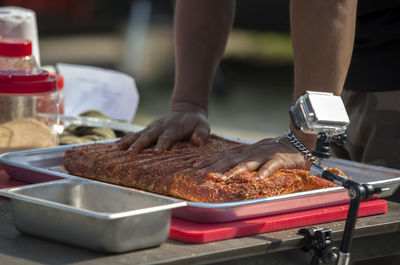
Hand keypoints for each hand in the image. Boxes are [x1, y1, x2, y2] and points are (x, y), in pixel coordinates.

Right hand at [118, 103, 209, 152]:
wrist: (187, 111)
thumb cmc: (196, 123)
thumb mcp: (204, 127)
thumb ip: (202, 135)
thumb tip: (196, 142)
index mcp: (174, 126)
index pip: (168, 136)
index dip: (163, 143)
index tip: (157, 152)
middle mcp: (161, 126)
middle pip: (149, 135)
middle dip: (140, 144)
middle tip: (132, 153)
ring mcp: (152, 127)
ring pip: (139, 134)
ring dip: (128, 142)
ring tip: (118, 150)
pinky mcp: (147, 129)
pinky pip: (134, 135)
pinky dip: (125, 140)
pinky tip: (115, 148)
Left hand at [194, 137, 310, 178]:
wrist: (298, 143)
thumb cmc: (275, 149)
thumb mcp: (255, 150)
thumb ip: (242, 155)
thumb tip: (225, 159)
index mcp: (246, 151)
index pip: (224, 155)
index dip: (210, 160)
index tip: (196, 166)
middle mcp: (252, 152)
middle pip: (230, 159)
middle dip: (214, 166)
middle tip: (200, 173)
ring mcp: (264, 155)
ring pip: (246, 164)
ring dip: (232, 172)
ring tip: (220, 179)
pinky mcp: (278, 160)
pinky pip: (270, 167)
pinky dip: (264, 172)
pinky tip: (257, 180)